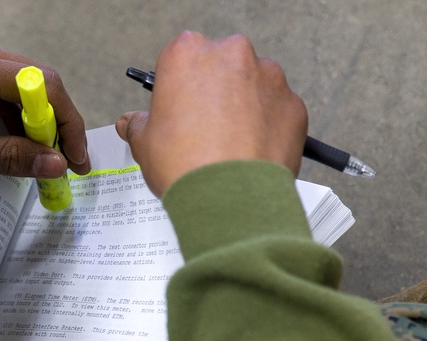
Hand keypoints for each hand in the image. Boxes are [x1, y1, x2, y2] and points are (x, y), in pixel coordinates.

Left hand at [0, 41, 91, 184]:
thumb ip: (7, 156)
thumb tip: (54, 163)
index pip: (39, 84)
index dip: (65, 121)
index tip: (75, 158)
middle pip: (33, 79)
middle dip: (54, 122)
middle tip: (65, 161)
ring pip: (17, 82)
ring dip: (35, 120)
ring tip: (42, 158)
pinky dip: (12, 115)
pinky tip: (16, 143)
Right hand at [116, 32, 306, 196]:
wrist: (231, 200)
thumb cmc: (188, 166)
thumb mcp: (145, 144)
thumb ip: (138, 125)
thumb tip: (132, 123)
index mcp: (188, 54)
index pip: (180, 59)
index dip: (178, 88)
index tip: (177, 109)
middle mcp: (232, 56)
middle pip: (221, 68)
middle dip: (214, 93)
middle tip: (202, 130)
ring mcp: (268, 78)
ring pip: (253, 87)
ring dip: (243, 108)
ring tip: (229, 146)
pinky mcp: (294, 104)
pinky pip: (277, 111)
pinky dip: (267, 127)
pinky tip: (251, 152)